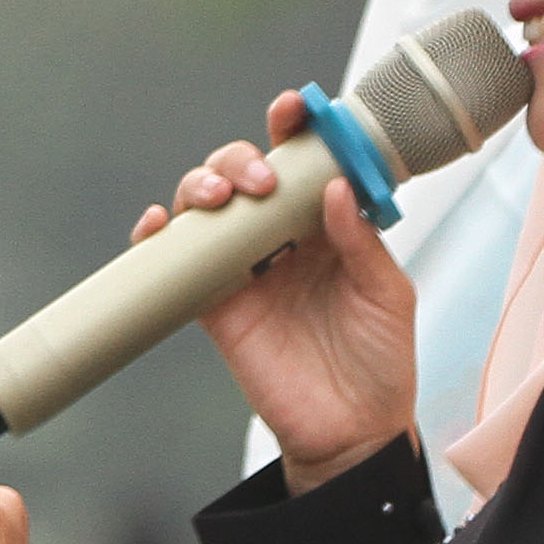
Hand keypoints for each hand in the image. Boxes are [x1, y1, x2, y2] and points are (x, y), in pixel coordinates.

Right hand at [139, 90, 415, 486]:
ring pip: (204, 204)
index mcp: (327, 226)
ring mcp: (242, 266)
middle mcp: (280, 237)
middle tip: (260, 182)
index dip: (295, 130)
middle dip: (240, 159)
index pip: (304, 164)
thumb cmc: (380, 364)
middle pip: (242, 172)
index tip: (293, 110)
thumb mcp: (387, 295)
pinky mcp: (212, 301)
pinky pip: (173, 258)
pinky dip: (157, 234)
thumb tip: (334, 187)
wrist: (349, 432)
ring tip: (219, 200)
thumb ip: (361, 241)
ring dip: (201, 185)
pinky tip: (161, 225)